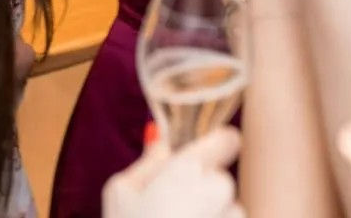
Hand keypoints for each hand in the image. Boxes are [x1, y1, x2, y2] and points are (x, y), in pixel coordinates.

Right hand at [103, 128, 243, 217]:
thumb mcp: (119, 193)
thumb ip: (147, 162)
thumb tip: (161, 141)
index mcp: (187, 170)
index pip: (226, 140)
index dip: (217, 145)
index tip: (210, 151)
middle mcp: (215, 194)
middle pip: (223, 182)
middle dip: (206, 192)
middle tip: (177, 209)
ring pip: (231, 215)